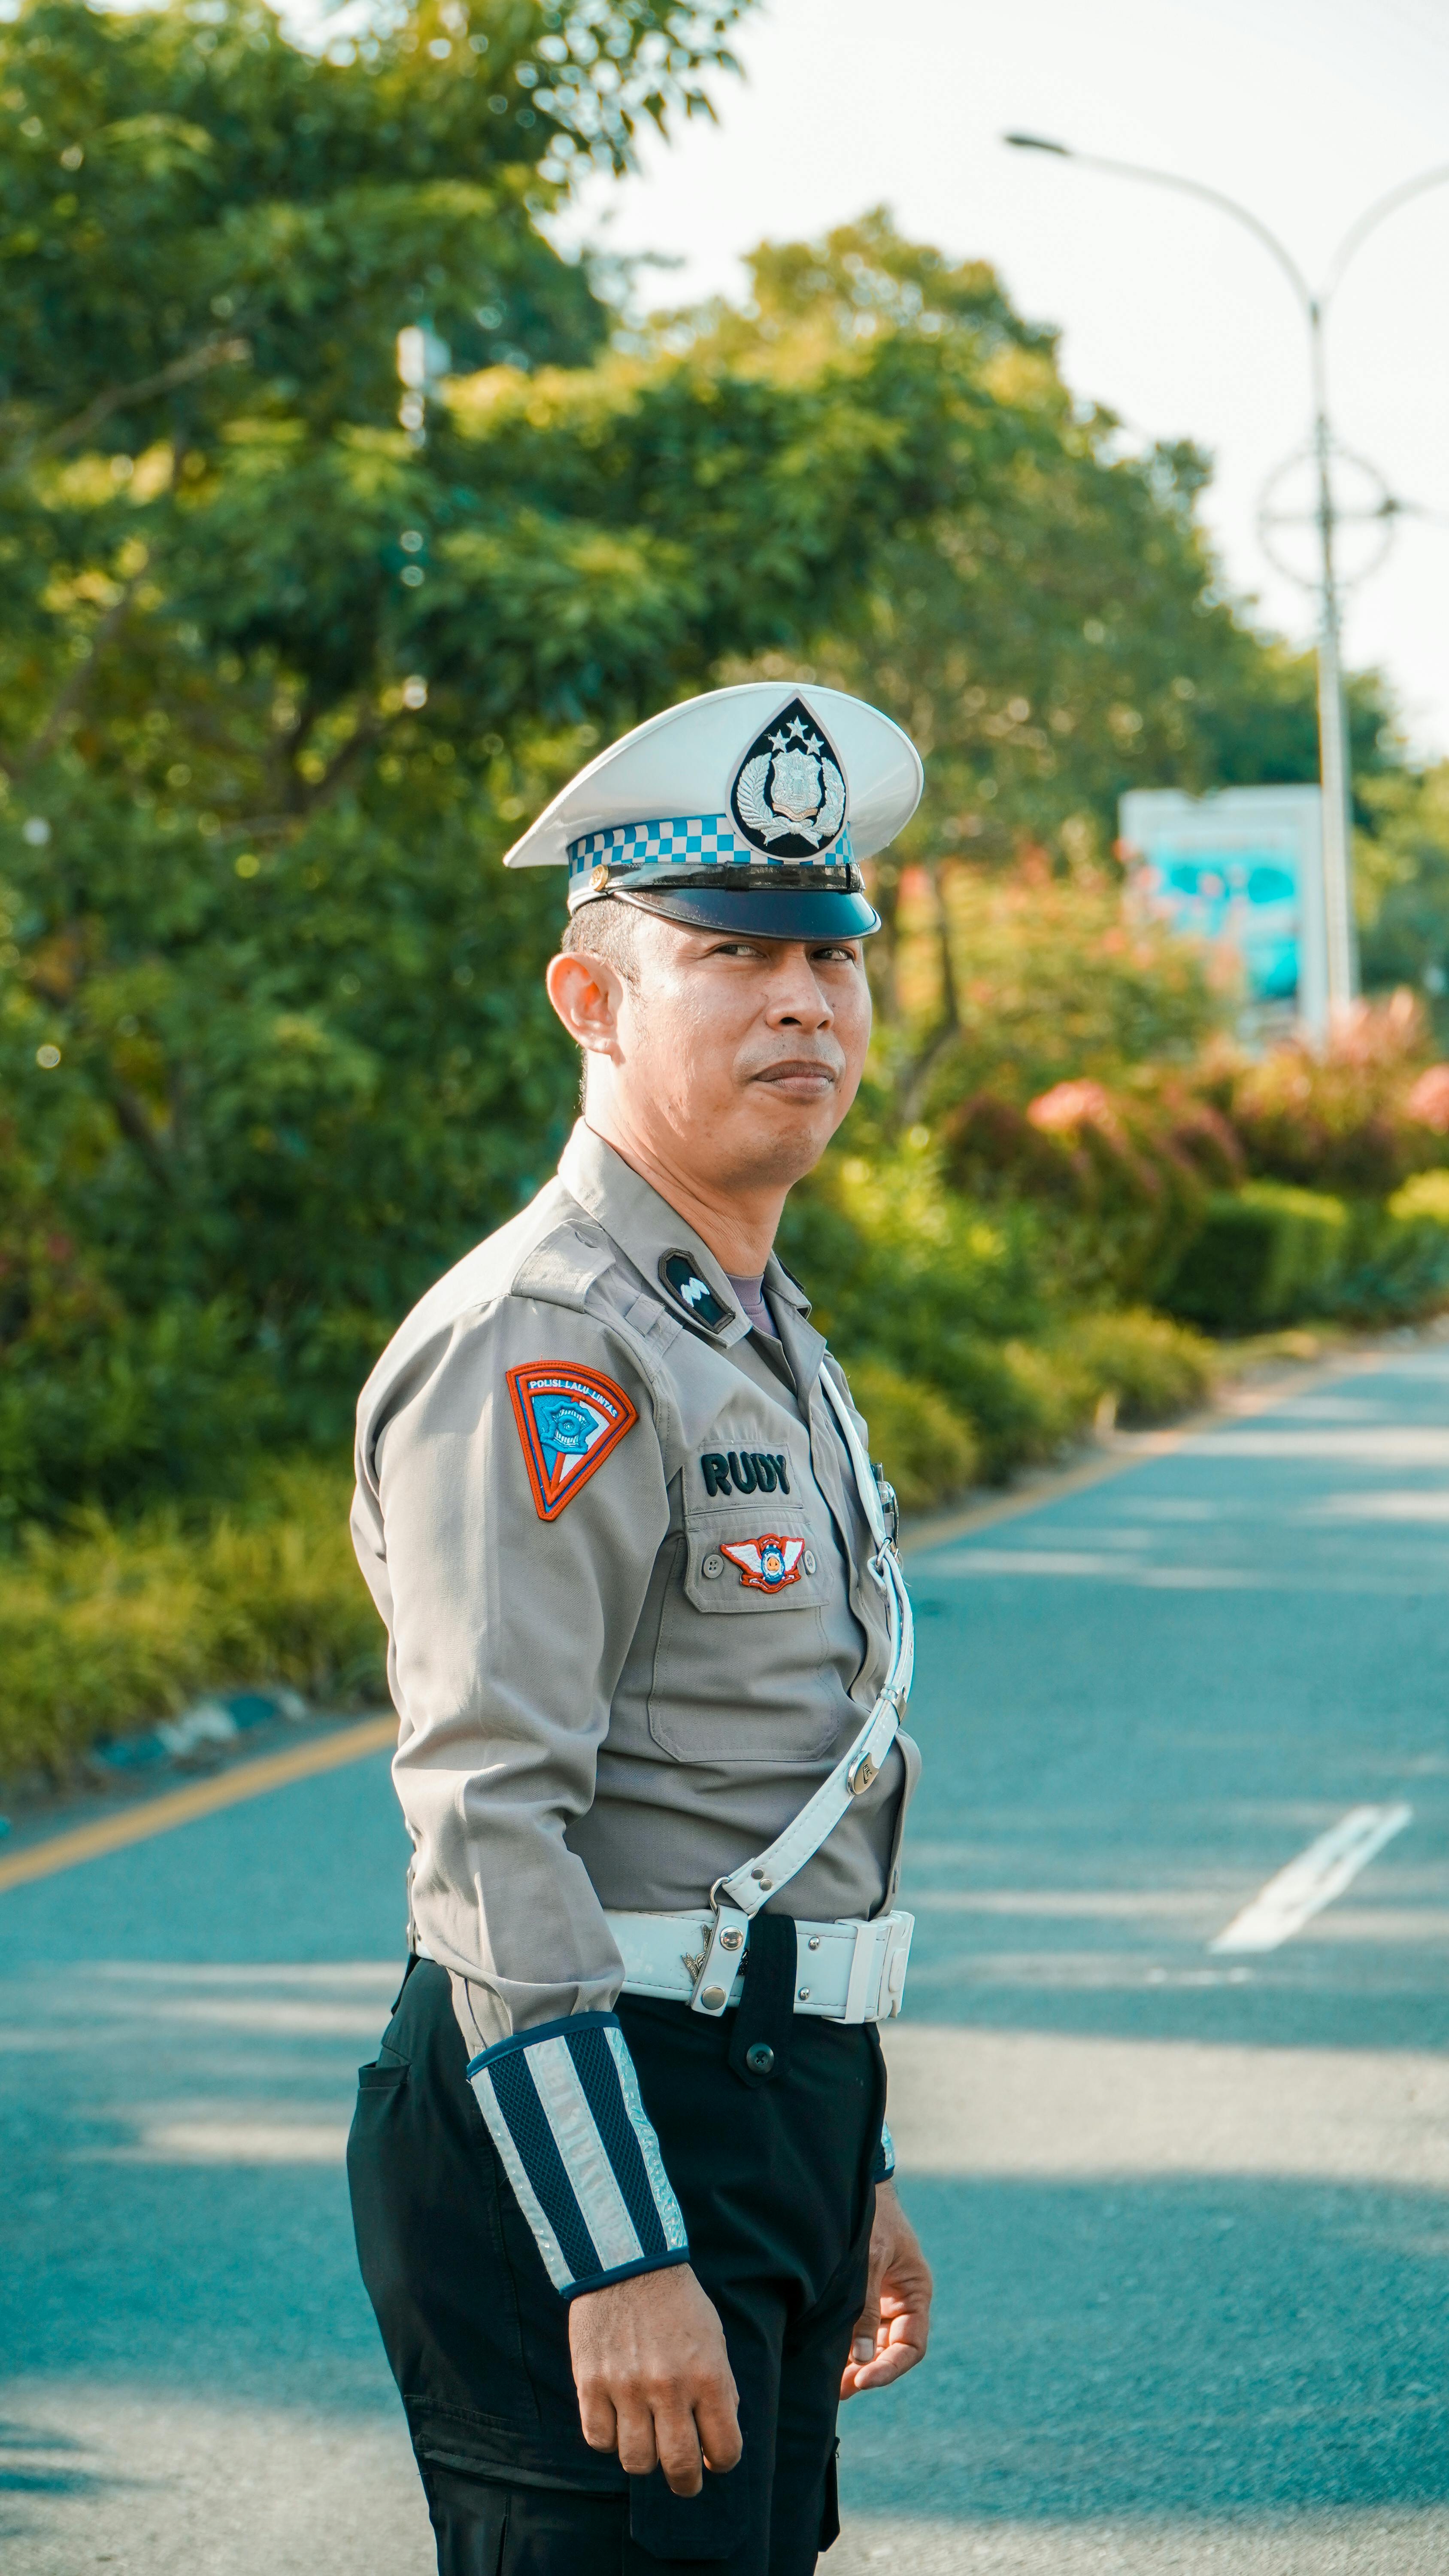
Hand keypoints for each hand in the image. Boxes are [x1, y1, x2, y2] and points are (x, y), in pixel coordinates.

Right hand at [569, 2263, 741, 2496]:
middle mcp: (669, 2387)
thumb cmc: (677, 2303)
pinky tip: (616, 2415)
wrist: (627, 2261)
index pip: (725, 2450)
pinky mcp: (590, 2383)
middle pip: (680, 2468)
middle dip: (686, 2482)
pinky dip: (609, 2436)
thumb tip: (717, 2442)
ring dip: (644, 2455)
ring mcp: (627, 2387)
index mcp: (708, 2375)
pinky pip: (599, 2440)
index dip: (721, 2461)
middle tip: (683, 2476)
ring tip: (645, 2434)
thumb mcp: (713, 2339)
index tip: (713, 2456)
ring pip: (636, 2461)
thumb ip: (720, 2389)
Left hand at [840, 2181, 932, 2398]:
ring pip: (871, 2345)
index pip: (911, 2346)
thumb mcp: (872, 2258)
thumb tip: (861, 2359)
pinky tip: (824, 2359)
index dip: (890, 2367)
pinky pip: (855, 2329)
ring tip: (828, 2384)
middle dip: (868, 2371)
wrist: (855, 2184)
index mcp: (915, 2293)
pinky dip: (842, 2346)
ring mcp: (880, 2300)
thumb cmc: (873, 2216)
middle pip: (889, 2351)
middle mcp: (900, 2302)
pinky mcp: (859, 2296)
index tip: (864, 2379)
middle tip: (840, 2390)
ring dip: (853, 2364)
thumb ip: (866, 2308)